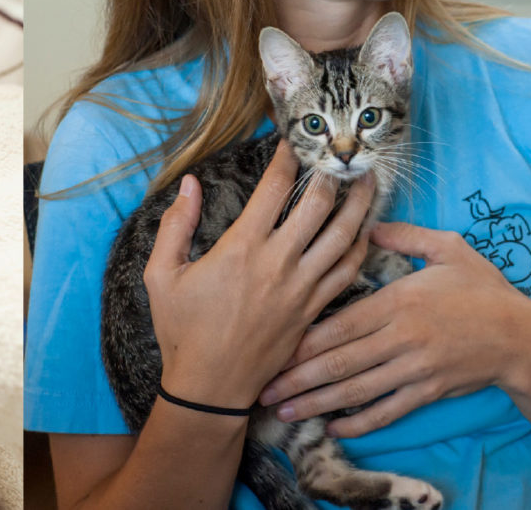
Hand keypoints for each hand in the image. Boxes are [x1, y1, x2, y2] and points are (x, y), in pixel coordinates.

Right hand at [146, 140, 374, 408]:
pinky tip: (365, 231)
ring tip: (368, 179)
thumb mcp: (161, 275)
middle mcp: (278, 263)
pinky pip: (348, 271)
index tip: (291, 142)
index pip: (274, 188)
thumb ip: (176, 225)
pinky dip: (360, 246)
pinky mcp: (313, 311)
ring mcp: (301, 288)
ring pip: (343, 235)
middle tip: (338, 154)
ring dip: (359, 203)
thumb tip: (187, 184)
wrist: (210, 388)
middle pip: (318, 204)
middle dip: (330, 172)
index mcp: (242, 247)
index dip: (287, 158)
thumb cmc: (182, 332)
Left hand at [258, 222, 530, 436]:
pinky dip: (358, 422)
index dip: (302, 339)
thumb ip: (405, 236)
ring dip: (317, 403)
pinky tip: (332, 427)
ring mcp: (414, 369)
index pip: (340, 323)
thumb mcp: (448, 249)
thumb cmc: (483, 290)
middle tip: (264, 388)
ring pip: (355, 390)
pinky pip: (387, 411)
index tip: (272, 346)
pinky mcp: (428, 391)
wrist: (523, 336)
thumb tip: (369, 226)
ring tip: (284, 412)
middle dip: (297, 378)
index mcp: (399, 301)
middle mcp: (401, 338)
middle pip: (338, 361)